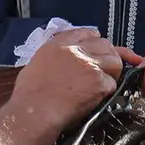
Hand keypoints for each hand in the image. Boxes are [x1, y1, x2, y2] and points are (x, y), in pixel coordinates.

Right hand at [12, 28, 133, 131]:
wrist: (34, 112)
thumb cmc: (29, 95)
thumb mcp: (36, 63)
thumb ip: (55, 56)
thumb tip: (65, 61)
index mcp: (58, 45)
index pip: (85, 32)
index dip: (95, 39)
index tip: (98, 44)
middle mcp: (76, 51)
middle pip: (105, 45)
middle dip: (109, 54)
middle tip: (107, 66)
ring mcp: (90, 66)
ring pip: (115, 61)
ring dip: (113, 71)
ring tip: (104, 82)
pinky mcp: (99, 83)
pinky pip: (112, 83)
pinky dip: (108, 91)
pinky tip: (97, 97)